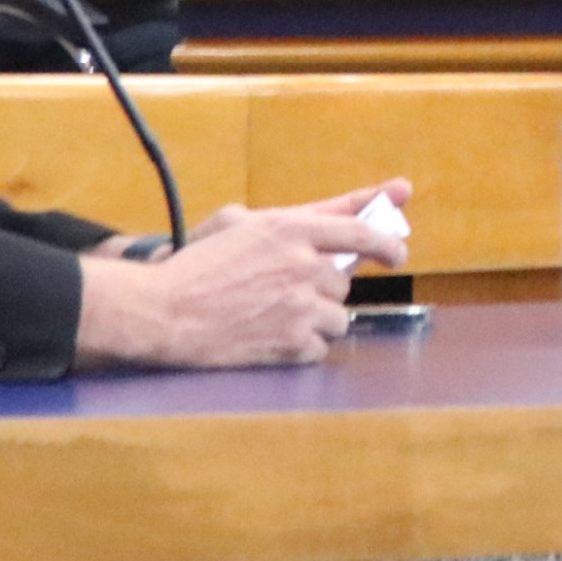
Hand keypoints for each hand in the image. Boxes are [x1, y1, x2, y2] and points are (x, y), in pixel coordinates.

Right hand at [74, 178, 411, 370]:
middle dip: (323, 288)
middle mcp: (303, 264)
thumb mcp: (239, 222)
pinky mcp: (292, 342)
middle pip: (344, 281)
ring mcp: (301, 305)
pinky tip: (272, 337)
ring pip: (339, 316)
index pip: (360, 232)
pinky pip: (321, 347)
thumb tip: (342, 213)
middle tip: (286, 292)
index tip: (398, 253)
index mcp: (291, 228)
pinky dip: (303, 346)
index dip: (387, 243)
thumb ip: (293, 217)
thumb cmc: (195, 263)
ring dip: (317, 319)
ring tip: (275, 316)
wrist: (163, 311)